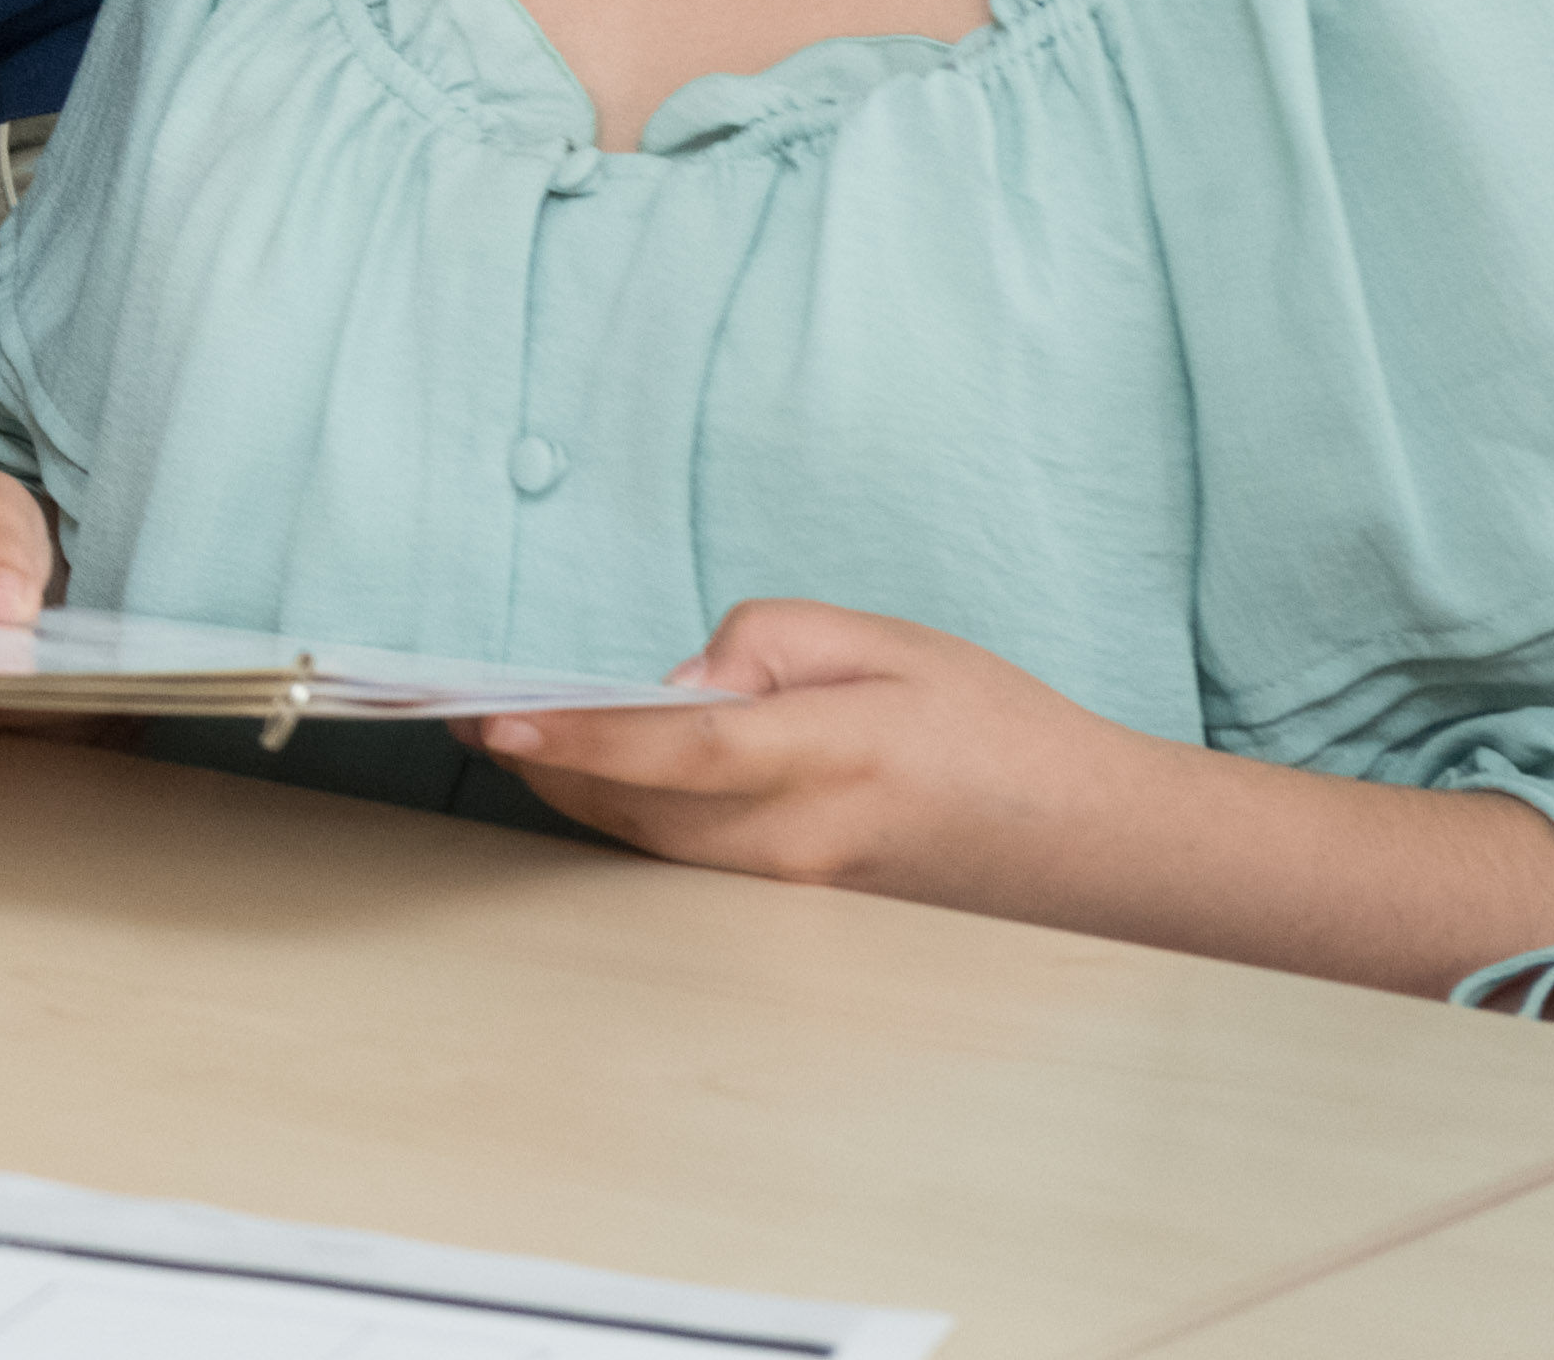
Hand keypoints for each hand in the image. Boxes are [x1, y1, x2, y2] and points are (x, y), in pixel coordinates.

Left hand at [463, 599, 1138, 906]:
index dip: (579, 738)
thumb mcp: (889, 642)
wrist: (1089, 843)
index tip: (494, 717)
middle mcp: (806, 841)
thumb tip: (672, 681)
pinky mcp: (801, 911)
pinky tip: (592, 782)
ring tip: (508, 741)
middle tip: (463, 714)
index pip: (679, 751)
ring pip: (654, 847)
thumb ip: (767, 643)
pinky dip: (628, 824)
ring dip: (575, 795)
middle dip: (546, 765)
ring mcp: (802, 891)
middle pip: (641, 811)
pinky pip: (689, 868)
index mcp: (834, 756)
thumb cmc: (992, 725)